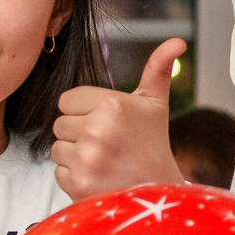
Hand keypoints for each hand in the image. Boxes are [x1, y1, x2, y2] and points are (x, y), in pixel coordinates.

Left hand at [50, 38, 189, 201]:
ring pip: (57, 149)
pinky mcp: (78, 183)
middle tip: (106, 144)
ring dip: (75, 156)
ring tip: (103, 161)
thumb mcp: (155, 104)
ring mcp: (86, 159)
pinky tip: (98, 177)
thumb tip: (176, 41)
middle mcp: (97, 129)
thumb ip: (158, 69)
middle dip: (79, 134)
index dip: (84, 112)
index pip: (67, 100)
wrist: (159, 192)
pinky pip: (58, 172)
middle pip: (60, 124)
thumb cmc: (153, 146)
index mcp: (112, 104)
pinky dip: (74, 177)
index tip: (106, 123)